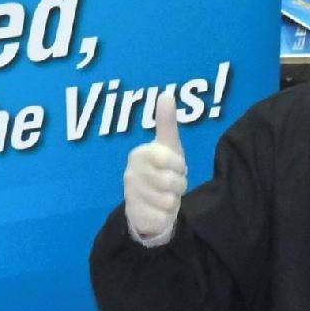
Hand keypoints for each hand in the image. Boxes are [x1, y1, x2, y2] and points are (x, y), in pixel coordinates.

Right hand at [120, 101, 187, 246]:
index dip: (179, 165)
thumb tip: (166, 93)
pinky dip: (166, 216)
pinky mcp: (136, 216)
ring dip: (172, 201)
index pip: (170, 160)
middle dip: (178, 185)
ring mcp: (131, 196)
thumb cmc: (160, 170)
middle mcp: (130, 174)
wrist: (146, 203)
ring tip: (164, 196)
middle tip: (171, 183)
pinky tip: (158, 211)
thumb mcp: (167, 147)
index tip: (176, 166)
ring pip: (169, 201)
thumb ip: (166, 123)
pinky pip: (163, 217)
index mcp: (139, 155)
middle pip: (171, 183)